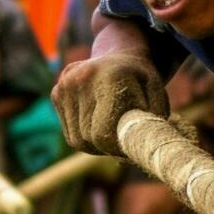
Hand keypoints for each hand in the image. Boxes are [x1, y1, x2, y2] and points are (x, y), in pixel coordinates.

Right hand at [52, 52, 166, 155]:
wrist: (120, 56)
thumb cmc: (141, 82)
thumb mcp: (157, 98)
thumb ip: (148, 125)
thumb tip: (126, 157)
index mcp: (110, 78)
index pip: (102, 133)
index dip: (116, 147)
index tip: (129, 145)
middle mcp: (81, 79)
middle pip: (88, 138)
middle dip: (107, 146)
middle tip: (122, 139)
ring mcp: (64, 85)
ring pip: (77, 140)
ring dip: (95, 144)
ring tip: (111, 129)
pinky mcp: (57, 93)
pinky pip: (70, 133)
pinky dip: (84, 135)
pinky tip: (97, 120)